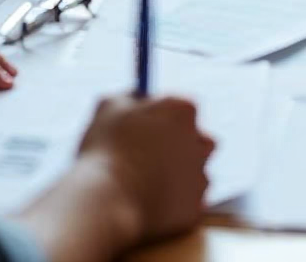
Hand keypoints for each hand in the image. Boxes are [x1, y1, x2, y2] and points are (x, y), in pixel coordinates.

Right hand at [76, 95, 214, 243]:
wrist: (106, 202)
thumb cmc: (105, 149)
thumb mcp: (108, 107)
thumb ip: (128, 97)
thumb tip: (135, 96)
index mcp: (183, 110)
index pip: (183, 108)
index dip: (164, 118)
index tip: (147, 128)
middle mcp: (200, 140)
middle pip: (199, 138)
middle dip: (180, 146)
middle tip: (151, 156)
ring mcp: (200, 175)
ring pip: (195, 172)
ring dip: (177, 176)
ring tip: (144, 182)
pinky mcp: (195, 208)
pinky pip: (187, 202)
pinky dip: (173, 203)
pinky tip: (149, 203)